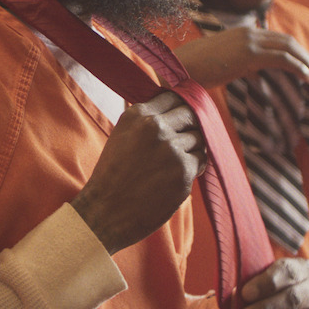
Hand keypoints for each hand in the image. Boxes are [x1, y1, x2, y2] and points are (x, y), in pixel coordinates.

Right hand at [71, 91, 206, 253]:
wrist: (106, 211)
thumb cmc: (112, 174)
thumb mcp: (121, 135)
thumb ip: (146, 118)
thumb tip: (172, 105)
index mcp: (138, 115)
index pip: (173, 97)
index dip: (179, 106)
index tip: (179, 116)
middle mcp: (156, 128)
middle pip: (191, 114)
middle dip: (190, 125)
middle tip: (183, 138)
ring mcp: (172, 150)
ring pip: (199, 137)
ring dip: (192, 147)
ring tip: (175, 161)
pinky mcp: (184, 173)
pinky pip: (202, 160)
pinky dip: (194, 166)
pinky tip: (178, 174)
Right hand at [173, 28, 308, 89]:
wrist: (181, 68)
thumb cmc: (196, 69)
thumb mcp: (223, 64)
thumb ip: (241, 64)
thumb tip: (253, 73)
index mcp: (242, 33)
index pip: (275, 38)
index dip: (292, 51)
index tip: (302, 65)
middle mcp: (248, 33)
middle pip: (285, 40)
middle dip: (303, 55)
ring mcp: (249, 41)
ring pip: (287, 47)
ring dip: (304, 61)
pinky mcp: (249, 53)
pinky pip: (281, 58)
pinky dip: (297, 67)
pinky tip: (306, 78)